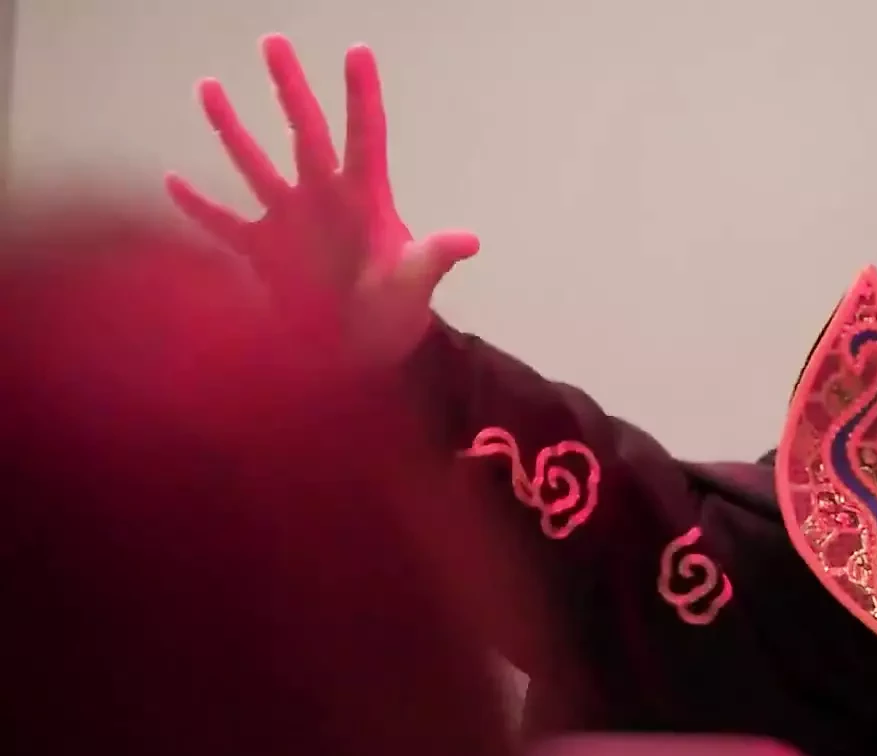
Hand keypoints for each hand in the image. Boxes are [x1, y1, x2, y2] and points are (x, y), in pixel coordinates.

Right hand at [165, 35, 477, 363]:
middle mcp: (324, 198)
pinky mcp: (261, 251)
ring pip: (254, 163)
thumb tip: (469, 240)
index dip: (362, 94)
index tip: (358, 50)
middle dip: (291, 87)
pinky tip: (171, 181)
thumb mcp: (415, 286)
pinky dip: (197, 206)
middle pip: (304, 131)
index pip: (365, 135)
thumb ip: (433, 258)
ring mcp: (289, 221)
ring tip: (210, 85)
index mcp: (366, 199)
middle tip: (273, 41)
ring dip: (231, 127)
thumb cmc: (394, 318)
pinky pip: (222, 222)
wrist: (360, 357)